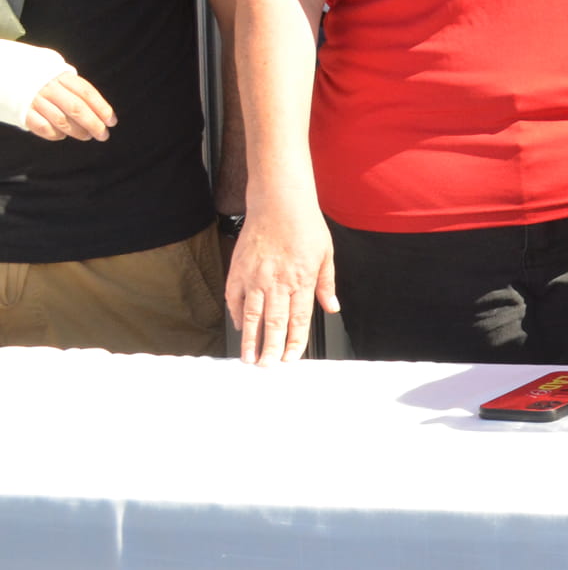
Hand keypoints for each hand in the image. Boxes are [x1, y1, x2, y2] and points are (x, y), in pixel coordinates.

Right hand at [22, 70, 114, 141]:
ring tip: (86, 136)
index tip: (112, 122)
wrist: (11, 75)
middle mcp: (49, 88)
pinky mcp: (24, 112)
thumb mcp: (62, 78)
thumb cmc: (46, 82)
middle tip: (103, 135)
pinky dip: (56, 134)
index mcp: (62, 77)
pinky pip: (43, 127)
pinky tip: (63, 135)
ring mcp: (35, 100)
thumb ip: (78, 92)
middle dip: (93, 124)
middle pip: (77, 108)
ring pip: (62, 120)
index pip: (87, 93)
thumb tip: (103, 114)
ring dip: (77, 131)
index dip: (102, 108)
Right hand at [224, 186, 336, 363]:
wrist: (278, 202)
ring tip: (249, 357)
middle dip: (271, 349)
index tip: (291, 358)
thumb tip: (332, 307)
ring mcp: (255, 277)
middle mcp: (278, 282)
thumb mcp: (326, 254)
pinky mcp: (238, 270)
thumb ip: (327, 284)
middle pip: (274, 323)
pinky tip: (240, 327)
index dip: (294, 342)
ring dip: (250, 340)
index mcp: (302, 280)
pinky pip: (234, 299)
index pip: (299, 320)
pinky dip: (236, 315)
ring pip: (252, 316)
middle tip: (267, 367)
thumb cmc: (304, 225)